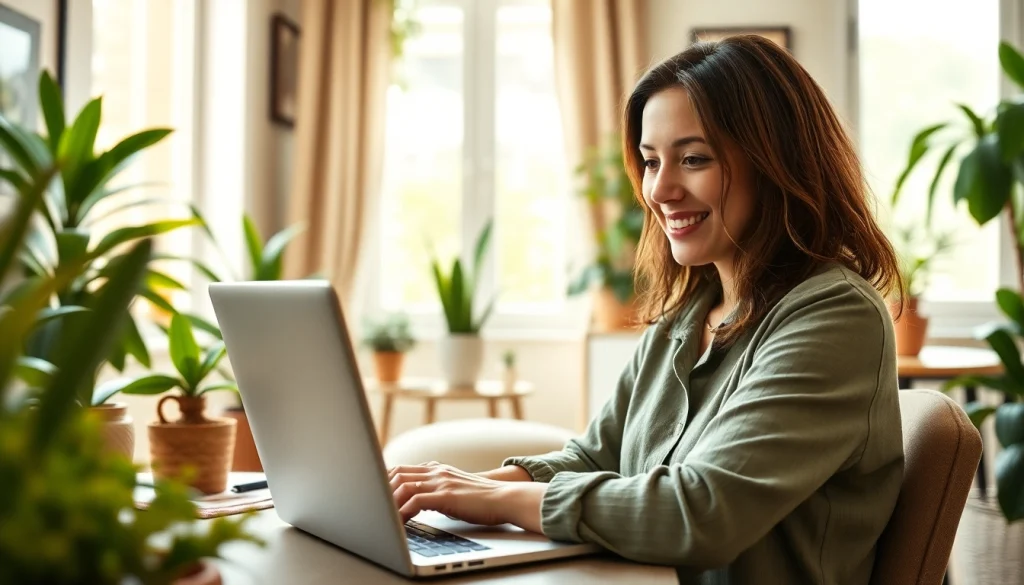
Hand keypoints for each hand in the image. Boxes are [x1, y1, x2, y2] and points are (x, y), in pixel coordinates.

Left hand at [388, 462, 546, 532]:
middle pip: (397, 474)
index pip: (402, 469)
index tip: (374, 492)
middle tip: (373, 506)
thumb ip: (438, 490)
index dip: (385, 480)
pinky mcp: (446, 495)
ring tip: (381, 517)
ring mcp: (441, 482)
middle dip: (381, 490)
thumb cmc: (482, 499)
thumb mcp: (456, 490)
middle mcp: (437, 472)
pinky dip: (403, 512)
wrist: (506, 498)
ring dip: (389, 503)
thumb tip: (419, 503)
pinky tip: (399, 523)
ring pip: (403, 486)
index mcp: (438, 469)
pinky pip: (416, 501)